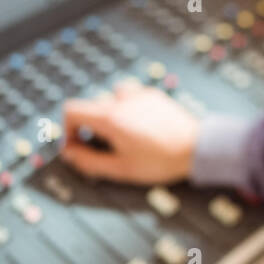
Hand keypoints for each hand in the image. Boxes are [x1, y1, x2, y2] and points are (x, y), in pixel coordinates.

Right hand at [59, 79, 199, 184]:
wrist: (196, 147)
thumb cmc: (161, 160)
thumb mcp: (120, 169)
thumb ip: (89, 162)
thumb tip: (69, 154)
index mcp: (110, 117)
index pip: (71, 110)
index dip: (67, 129)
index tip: (77, 145)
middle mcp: (122, 99)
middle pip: (91, 106)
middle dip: (91, 127)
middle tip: (105, 147)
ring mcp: (139, 94)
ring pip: (111, 98)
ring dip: (110, 115)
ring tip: (123, 135)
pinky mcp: (153, 94)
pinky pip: (130, 96)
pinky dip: (128, 108)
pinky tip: (140, 126)